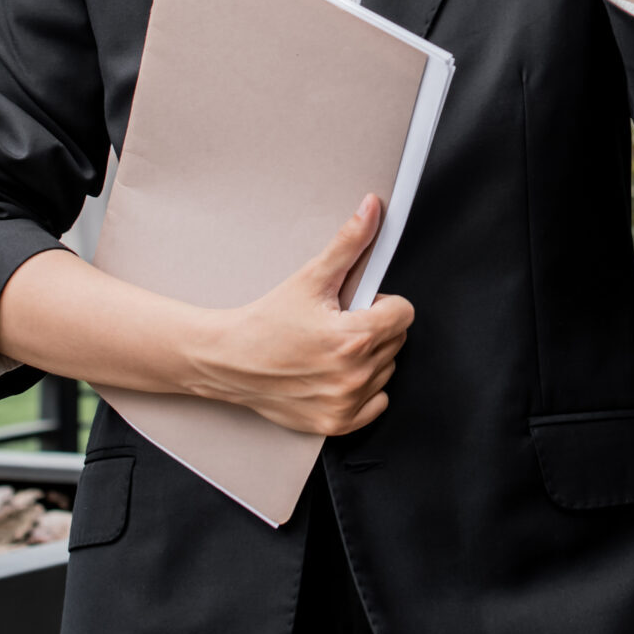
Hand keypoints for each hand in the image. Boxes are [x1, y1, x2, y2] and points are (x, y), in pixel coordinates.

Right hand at [197, 195, 414, 436]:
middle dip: (374, 326)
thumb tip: (372, 209)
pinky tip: (334, 373)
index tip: (358, 304)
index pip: (404, 313)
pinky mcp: (337, 424)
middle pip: (396, 340)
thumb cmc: (266, 321)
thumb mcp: (311, 277)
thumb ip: (349, 242)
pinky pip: (377, 402)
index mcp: (353, 337)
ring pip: (387, 369)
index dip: (381, 303)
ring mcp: (346, 403)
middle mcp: (353, 375)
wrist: (230, 360)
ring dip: (369, 357)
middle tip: (338, 323)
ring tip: (332, 348)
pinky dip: (362, 388)